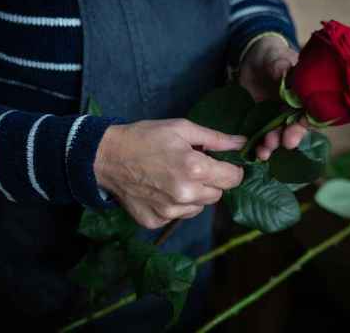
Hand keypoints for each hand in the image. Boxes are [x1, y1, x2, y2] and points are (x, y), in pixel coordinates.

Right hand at [94, 119, 245, 228]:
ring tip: (173, 178)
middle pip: (217, 195)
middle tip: (192, 167)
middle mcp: (185, 194)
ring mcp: (169, 211)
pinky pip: (177, 215)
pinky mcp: (155, 221)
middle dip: (211, 181)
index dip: (230, 169)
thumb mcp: (181, 128)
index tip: (221, 164)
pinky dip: (174, 205)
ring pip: (199, 208)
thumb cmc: (145, 138)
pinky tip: (160, 189)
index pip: (233, 179)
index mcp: (194, 169)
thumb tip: (243, 143)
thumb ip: (216, 138)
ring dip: (194, 195)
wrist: (106, 157)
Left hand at [239, 35, 307, 160]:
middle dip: (290, 137)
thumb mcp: (276, 56)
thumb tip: (284, 72)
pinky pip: (262, 136)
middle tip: (285, 142)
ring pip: (278, 135)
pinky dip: (259, 146)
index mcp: (304, 95)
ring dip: (273, 144)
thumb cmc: (271, 54)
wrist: (251, 59)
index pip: (310, 111)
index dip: (306, 122)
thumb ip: (280, 65)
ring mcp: (277, 117)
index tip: (299, 128)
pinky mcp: (261, 121)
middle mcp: (294, 109)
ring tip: (265, 150)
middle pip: (296, 128)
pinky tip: (255, 153)